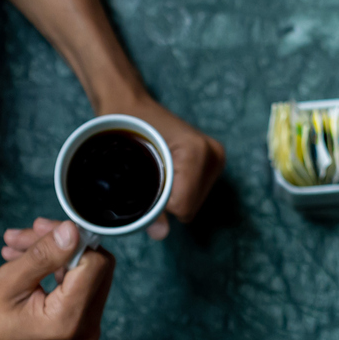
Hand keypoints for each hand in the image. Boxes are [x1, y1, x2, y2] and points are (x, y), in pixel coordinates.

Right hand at [0, 218, 113, 339]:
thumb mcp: (8, 281)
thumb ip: (44, 255)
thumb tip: (72, 230)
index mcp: (68, 321)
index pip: (94, 264)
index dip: (71, 239)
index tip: (40, 228)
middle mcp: (84, 330)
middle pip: (92, 268)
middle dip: (59, 244)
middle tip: (23, 235)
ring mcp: (83, 331)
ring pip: (83, 273)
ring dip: (52, 254)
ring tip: (16, 247)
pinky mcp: (76, 327)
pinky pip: (76, 287)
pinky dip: (53, 269)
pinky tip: (25, 261)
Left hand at [92, 90, 225, 239]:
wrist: (131, 104)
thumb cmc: (123, 124)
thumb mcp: (122, 163)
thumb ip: (144, 202)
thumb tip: (161, 234)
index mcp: (195, 151)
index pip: (183, 206)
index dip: (157, 206)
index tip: (141, 184)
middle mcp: (213, 154)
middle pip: (189, 207)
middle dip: (165, 203)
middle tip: (146, 178)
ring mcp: (216, 158)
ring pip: (191, 204)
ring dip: (170, 198)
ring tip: (154, 175)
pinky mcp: (213, 163)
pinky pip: (193, 195)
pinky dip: (176, 192)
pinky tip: (165, 176)